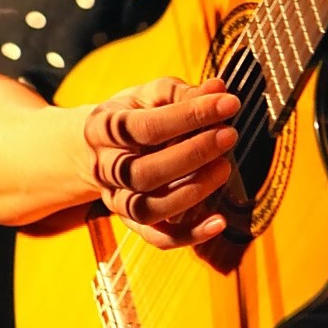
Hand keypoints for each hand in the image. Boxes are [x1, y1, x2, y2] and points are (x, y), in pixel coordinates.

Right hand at [81, 76, 238, 249]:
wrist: (99, 149)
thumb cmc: (132, 115)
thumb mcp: (148, 95)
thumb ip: (181, 93)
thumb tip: (219, 89)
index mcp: (103, 130)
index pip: (146, 127)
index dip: (190, 115)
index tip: (228, 103)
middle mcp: (105, 169)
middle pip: (144, 172)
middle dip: (192, 155)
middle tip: (228, 136)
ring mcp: (116, 199)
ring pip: (149, 208)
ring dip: (192, 192)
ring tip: (225, 168)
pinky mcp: (133, 222)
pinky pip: (159, 237)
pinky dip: (190, 234)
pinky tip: (220, 221)